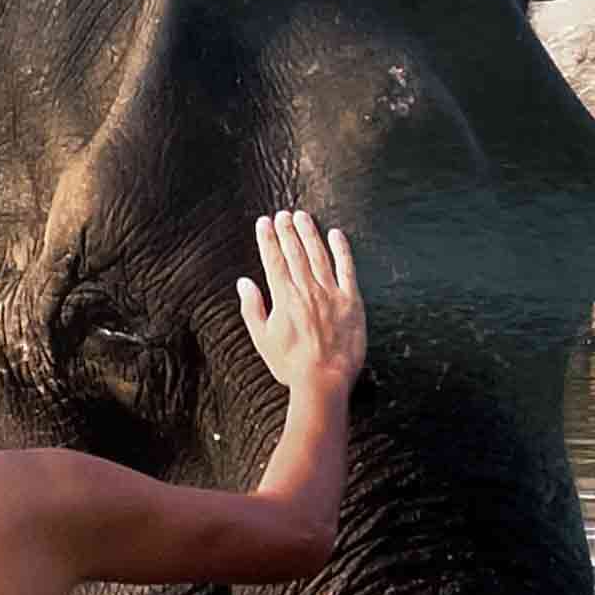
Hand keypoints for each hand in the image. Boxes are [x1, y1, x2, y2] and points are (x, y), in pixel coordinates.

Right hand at [240, 210, 364, 394]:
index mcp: (284, 297)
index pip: (273, 259)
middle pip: (295, 252)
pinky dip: (341, 250)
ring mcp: (330, 293)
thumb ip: (252, 308)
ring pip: (318, 255)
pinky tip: (336, 235)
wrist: (324, 380)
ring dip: (309, 233)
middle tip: (282, 214)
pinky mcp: (351, 301)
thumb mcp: (262, 339)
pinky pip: (346, 268)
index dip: (267, 239)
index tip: (264, 223)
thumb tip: (243, 283)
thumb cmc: (291, 364)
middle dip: (287, 230)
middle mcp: (307, 289)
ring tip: (302, 217)